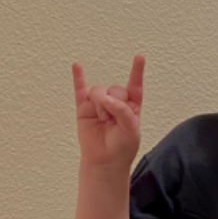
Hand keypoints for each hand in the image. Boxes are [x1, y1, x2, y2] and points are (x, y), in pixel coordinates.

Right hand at [72, 54, 144, 169]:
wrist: (105, 161)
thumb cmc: (122, 147)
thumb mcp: (131, 129)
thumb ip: (122, 110)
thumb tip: (105, 98)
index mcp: (131, 106)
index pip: (135, 85)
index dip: (137, 71)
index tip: (140, 57)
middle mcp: (115, 102)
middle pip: (114, 88)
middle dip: (113, 102)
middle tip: (112, 118)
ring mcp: (99, 104)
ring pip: (98, 90)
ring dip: (100, 104)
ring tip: (102, 119)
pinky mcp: (84, 107)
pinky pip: (80, 89)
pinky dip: (78, 77)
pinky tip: (76, 65)